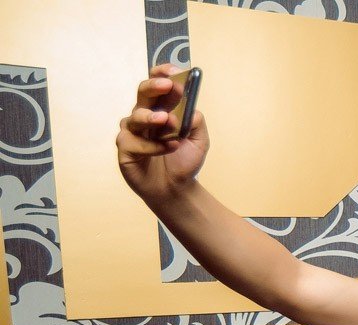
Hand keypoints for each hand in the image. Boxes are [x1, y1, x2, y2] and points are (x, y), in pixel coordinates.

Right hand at [116, 65, 208, 200]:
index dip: (163, 74)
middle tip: (167, 85)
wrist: (175, 189)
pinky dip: (154, 145)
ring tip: (168, 121)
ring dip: (152, 117)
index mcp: (162, 109)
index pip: (158, 84)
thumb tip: (192, 109)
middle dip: (154, 86)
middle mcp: (145, 116)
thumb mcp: (200, 142)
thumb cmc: (184, 162)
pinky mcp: (125, 148)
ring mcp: (132, 131)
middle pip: (143, 93)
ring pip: (135, 116)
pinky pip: (135, 142)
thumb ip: (198, 123)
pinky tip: (169, 148)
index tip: (174, 71)